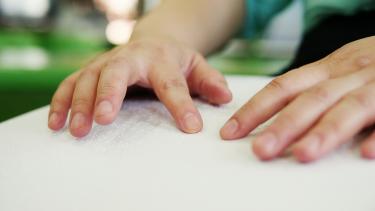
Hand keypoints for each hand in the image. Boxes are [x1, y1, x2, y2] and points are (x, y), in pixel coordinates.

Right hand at [48, 38, 231, 136]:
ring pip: (88, 78)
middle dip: (108, 94)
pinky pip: (71, 83)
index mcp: (162, 59)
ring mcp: (108, 62)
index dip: (181, 105)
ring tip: (77, 130)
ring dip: (80, 104)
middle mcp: (131, 57)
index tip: (190, 127)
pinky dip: (62, 102)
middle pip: (117, 72)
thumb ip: (210, 81)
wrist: (153, 41)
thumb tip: (225, 97)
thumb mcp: (198, 66)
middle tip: (103, 119)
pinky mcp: (92, 70)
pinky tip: (56, 123)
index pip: (172, 83)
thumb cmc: (176, 60)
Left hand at [221, 36, 374, 161]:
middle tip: (260, 150)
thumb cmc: (369, 64)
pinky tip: (366, 153)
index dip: (254, 109)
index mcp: (326, 69)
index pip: (282, 88)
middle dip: (283, 126)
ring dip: (324, 132)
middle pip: (311, 100)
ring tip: (302, 155)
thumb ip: (310, 90)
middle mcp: (348, 76)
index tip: (231, 132)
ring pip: (349, 109)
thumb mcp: (336, 70)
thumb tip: (271, 117)